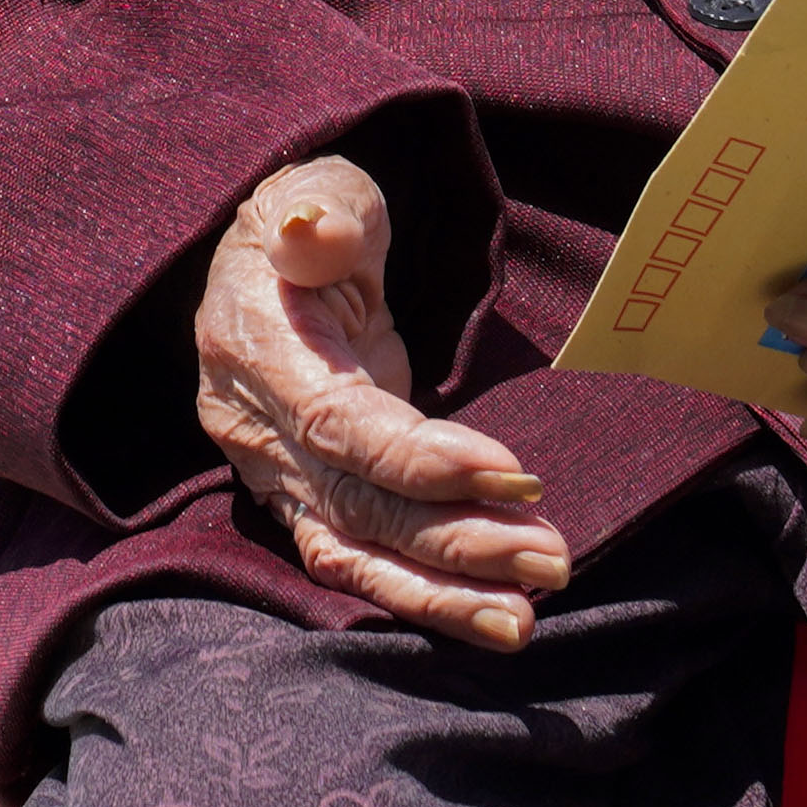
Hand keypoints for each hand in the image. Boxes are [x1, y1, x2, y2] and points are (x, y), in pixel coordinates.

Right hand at [193, 156, 573, 646]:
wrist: (274, 257)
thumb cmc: (312, 218)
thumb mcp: (315, 189)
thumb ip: (321, 215)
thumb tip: (318, 233)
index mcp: (254, 351)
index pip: (339, 427)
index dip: (422, 462)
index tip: (515, 475)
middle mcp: (255, 429)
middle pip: (357, 507)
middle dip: (456, 542)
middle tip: (551, 561)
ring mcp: (277, 475)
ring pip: (355, 553)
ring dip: (442, 593)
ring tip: (525, 617)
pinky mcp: (310, 500)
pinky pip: (359, 560)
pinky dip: (421, 595)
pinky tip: (490, 614)